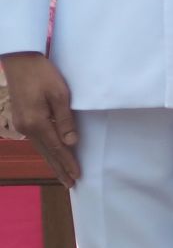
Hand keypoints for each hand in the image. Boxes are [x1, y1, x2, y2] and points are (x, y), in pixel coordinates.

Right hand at [1, 52, 77, 185]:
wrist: (21, 62)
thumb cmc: (44, 75)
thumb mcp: (60, 94)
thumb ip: (65, 120)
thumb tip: (71, 143)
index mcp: (37, 123)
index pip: (57, 149)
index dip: (68, 163)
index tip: (77, 176)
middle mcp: (27, 128)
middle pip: (47, 153)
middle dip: (59, 169)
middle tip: (71, 184)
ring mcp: (22, 125)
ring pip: (41, 148)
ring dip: (52, 161)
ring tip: (62, 175)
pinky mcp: (21, 120)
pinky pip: (36, 141)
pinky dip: (46, 151)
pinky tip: (51, 155)